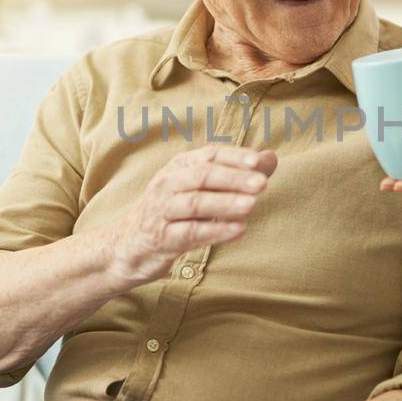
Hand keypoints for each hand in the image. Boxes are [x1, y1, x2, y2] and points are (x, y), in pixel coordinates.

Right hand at [107, 146, 277, 287]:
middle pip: (202, 176)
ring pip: (195, 203)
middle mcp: (168, 184)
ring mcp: (162, 211)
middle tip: (261, 183)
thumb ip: (237, 174)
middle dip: (233, 178)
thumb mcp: (201, 189)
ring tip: (252, 205)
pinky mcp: (162, 239)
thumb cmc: (174, 212)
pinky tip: (238, 230)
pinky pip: (190, 233)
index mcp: (179, 167)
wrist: (129, 245)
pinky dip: (215, 231)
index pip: (209, 155)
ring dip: (224, 203)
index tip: (259, 162)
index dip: (234, 157)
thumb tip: (271, 158)